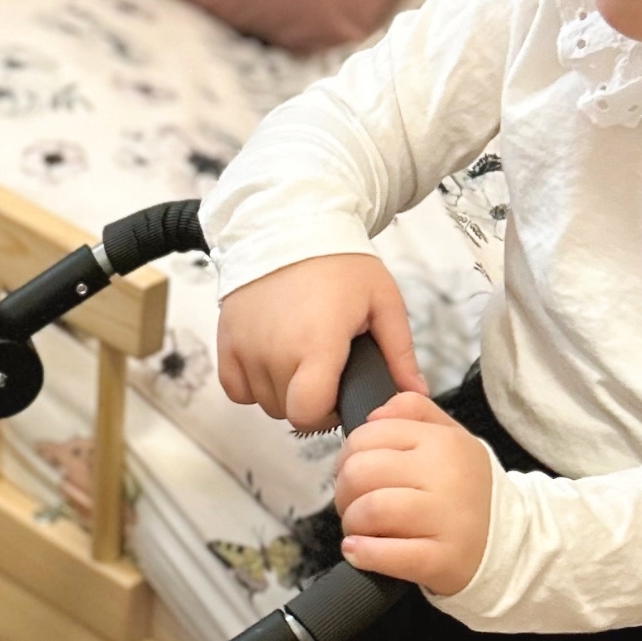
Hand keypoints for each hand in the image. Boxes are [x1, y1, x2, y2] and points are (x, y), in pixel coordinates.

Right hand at [216, 252, 423, 431]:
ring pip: (264, 402)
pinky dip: (252, 384)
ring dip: (282, 391)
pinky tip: (272, 361)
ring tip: (299, 358)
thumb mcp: (382, 302)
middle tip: (324, 370)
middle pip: (288, 412)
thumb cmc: (338, 261)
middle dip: (309, 400)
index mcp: (316, 345)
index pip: (308, 415)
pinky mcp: (226, 342)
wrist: (289, 225)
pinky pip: (236, 389)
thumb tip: (415, 393)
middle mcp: (274, 352)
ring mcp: (246, 348)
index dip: (325, 415)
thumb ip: (399, 354)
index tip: (336, 395)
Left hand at [332, 390, 495, 594]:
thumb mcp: (451, 438)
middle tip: (354, 505)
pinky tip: (358, 550)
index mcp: (442, 442)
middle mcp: (444, 476)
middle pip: (361, 472)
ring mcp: (444, 520)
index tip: (355, 474)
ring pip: (368, 510)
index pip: (367, 436)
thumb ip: (413, 412)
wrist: (510, 541)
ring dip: (352, 523)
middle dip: (344, 491)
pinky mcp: (440, 560)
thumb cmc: (467, 489)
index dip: (348, 456)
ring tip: (361, 529)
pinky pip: (383, 554)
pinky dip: (361, 552)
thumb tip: (374, 414)